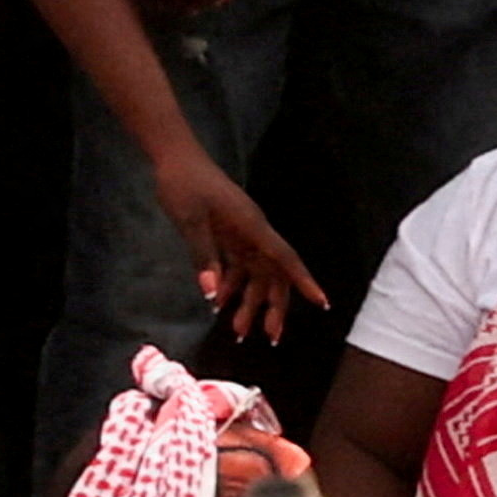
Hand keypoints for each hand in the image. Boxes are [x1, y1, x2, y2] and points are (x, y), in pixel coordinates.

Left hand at [148, 147, 323, 343]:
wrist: (174, 158)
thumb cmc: (184, 185)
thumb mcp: (190, 221)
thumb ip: (204, 256)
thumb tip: (212, 294)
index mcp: (252, 227)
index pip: (285, 259)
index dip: (304, 282)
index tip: (322, 303)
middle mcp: (253, 233)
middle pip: (273, 275)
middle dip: (273, 307)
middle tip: (271, 338)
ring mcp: (241, 234)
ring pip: (255, 275)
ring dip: (248, 303)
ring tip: (237, 331)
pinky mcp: (228, 235)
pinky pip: (237, 266)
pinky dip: (230, 286)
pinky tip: (218, 302)